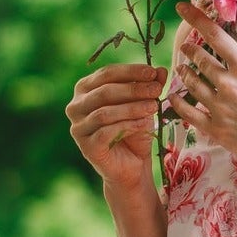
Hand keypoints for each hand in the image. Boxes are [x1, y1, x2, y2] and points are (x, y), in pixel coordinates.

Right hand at [66, 61, 167, 188]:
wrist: (132, 166)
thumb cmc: (134, 130)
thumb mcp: (143, 103)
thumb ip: (150, 86)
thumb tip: (161, 70)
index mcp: (85, 89)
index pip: (106, 74)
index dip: (130, 71)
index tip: (153, 72)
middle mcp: (75, 107)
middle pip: (104, 92)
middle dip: (133, 89)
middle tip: (156, 89)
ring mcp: (78, 128)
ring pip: (104, 112)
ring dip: (132, 107)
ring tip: (153, 106)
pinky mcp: (87, 147)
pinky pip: (106, 132)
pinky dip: (128, 125)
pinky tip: (144, 124)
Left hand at [170, 0, 236, 174]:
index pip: (214, 35)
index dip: (195, 18)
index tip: (182, 7)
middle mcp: (229, 83)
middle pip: (199, 58)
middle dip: (189, 50)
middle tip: (185, 47)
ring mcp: (219, 107)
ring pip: (190, 83)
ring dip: (183, 72)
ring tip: (181, 69)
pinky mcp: (214, 128)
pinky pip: (187, 112)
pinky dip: (177, 102)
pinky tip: (173, 97)